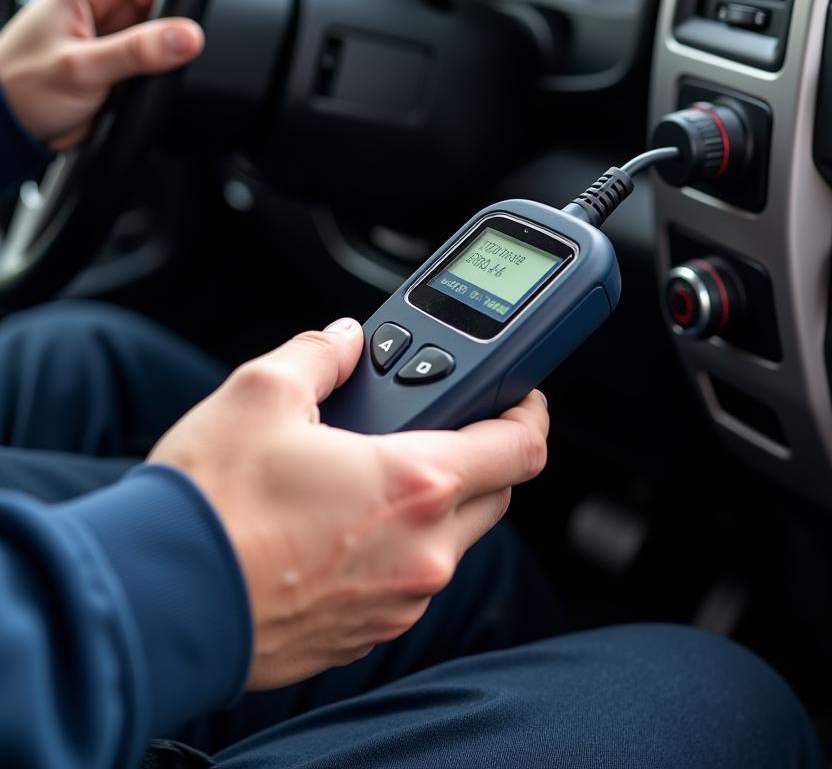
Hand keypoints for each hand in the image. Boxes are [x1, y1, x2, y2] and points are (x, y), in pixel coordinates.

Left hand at [0, 0, 204, 150]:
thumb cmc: (20, 87)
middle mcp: (105, 6)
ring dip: (177, 42)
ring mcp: (117, 36)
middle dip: (185, 11)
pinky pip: (160, 57)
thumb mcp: (82, 67)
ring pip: (167, 28)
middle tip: (194, 34)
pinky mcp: (125, 64)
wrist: (9, 128)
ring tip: (176, 58)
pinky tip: (167, 74)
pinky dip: (170, 65)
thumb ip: (138, 51)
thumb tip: (187, 36)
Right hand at [148, 319, 548, 690]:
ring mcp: (398, 603)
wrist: (159, 604)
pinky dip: (398, 546)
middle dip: (478, 454)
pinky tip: (345, 524)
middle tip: (436, 425)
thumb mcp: (261, 394)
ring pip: (452, 540)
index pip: (521, 447)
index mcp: (416, 485)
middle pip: (493, 493)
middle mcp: (423, 552)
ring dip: (434, 502)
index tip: (519, 395)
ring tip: (374, 471)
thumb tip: (343, 340)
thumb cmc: (211, 507)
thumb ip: (318, 354)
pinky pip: (409, 580)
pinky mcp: (367, 633)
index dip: (530, 413)